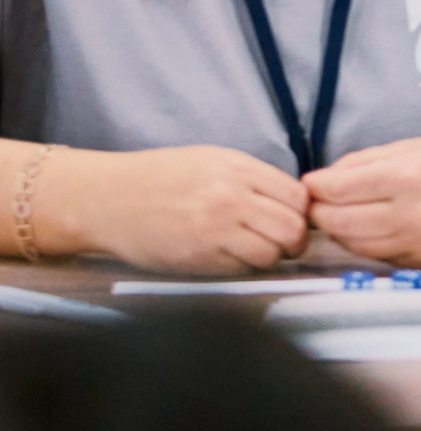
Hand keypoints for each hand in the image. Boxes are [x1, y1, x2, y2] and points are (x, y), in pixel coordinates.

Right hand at [39, 145, 309, 273]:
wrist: (108, 199)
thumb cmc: (160, 178)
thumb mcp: (213, 161)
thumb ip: (254, 179)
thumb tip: (293, 202)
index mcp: (239, 169)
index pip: (298, 197)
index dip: (302, 212)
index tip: (295, 218)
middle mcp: (231, 198)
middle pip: (292, 228)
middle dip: (295, 241)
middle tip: (285, 244)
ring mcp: (215, 230)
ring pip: (272, 254)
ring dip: (271, 257)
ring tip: (257, 251)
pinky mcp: (198, 258)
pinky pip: (241, 269)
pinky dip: (244, 267)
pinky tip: (230, 257)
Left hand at [304, 135, 420, 269]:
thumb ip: (370, 160)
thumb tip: (323, 179)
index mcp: (409, 176)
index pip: (336, 190)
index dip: (316, 187)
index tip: (313, 184)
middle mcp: (413, 214)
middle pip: (338, 223)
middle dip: (321, 213)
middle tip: (322, 203)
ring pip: (356, 246)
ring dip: (343, 232)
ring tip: (348, 215)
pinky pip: (383, 258)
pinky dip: (371, 245)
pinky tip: (379, 228)